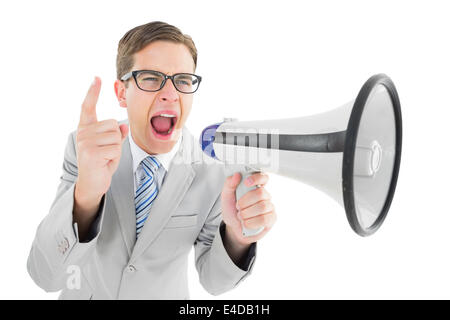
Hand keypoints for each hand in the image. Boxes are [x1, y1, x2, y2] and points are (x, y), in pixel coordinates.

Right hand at [74, 77, 127, 213]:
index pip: (88, 107)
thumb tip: (124, 125)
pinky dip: (115, 156)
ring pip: (116, 136)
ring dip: (116, 149)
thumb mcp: (111, 145)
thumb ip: (116, 133)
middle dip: (116, 139)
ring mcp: (85, 142)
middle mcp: (83, 133)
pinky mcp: (91, 152)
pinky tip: (105, 162)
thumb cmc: (102, 162)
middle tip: (106, 152)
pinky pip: (115, 147)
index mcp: (86, 128)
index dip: (93, 92)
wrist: (92, 183)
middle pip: (112, 124)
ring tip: (105, 157)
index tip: (97, 78)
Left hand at [221, 172, 276, 245]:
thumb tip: (236, 175)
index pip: (263, 177)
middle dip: (245, 201)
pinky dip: (251, 222)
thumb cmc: (232, 210)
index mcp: (255, 187)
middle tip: (238, 207)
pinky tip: (246, 223)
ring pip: (262, 207)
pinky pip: (264, 219)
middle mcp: (264, 195)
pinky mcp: (271, 219)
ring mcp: (269, 207)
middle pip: (261, 193)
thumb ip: (229, 184)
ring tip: (240, 216)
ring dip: (247, 213)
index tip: (246, 182)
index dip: (257, 178)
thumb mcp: (226, 196)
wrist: (233, 227)